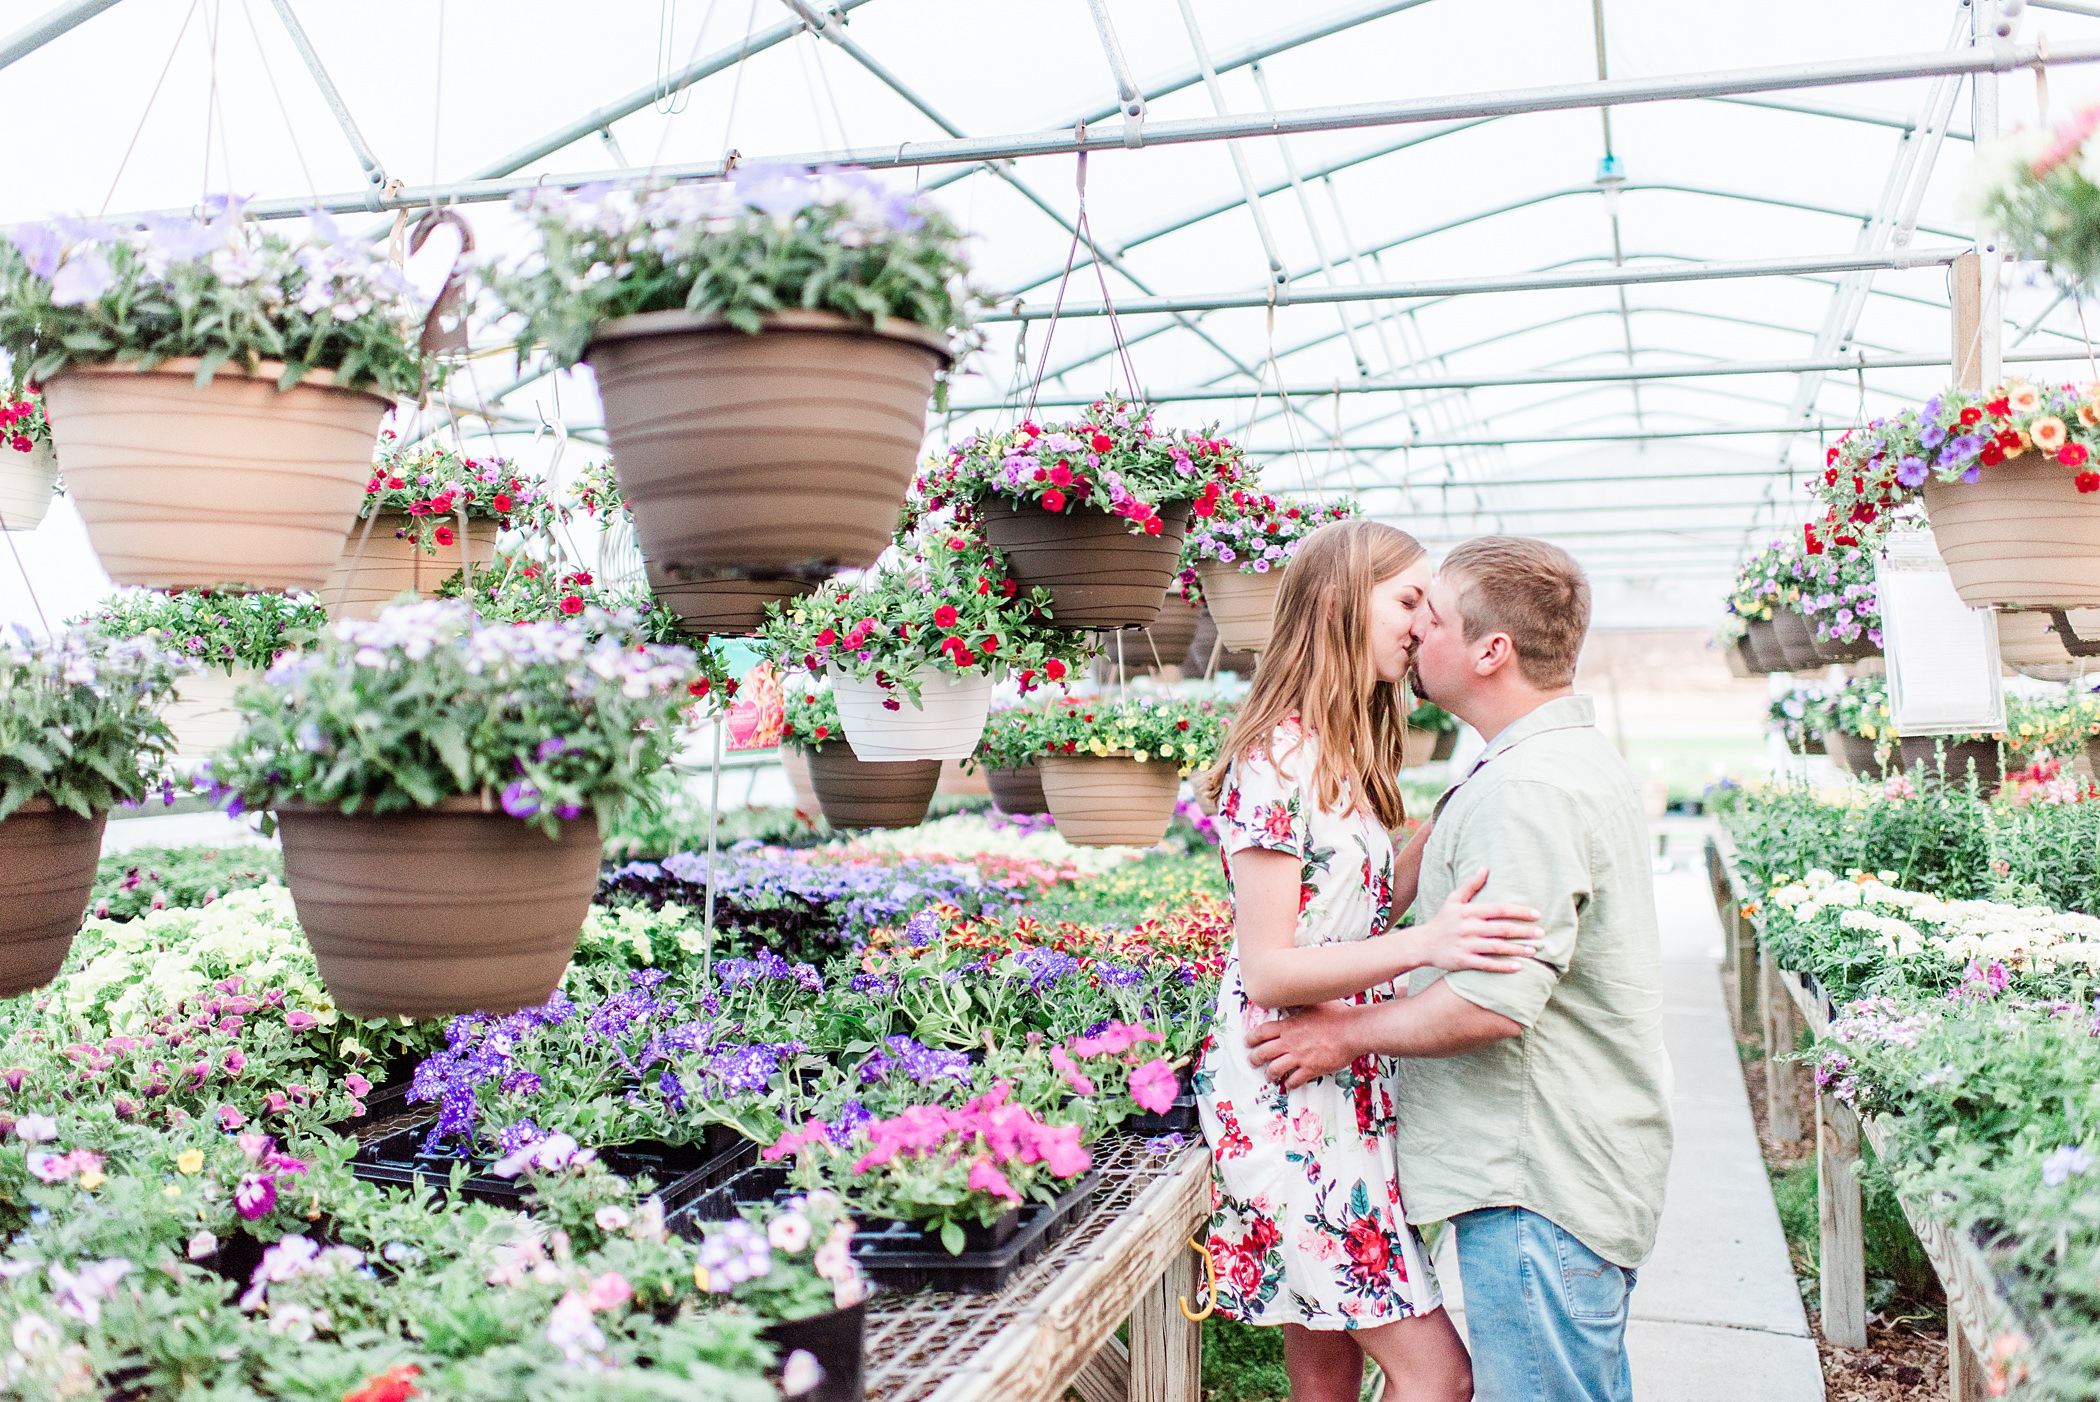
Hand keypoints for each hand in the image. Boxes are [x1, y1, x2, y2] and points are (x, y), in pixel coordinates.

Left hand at [1245, 1001, 1363, 1089]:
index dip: (1252, 1038)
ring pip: (1275, 1069)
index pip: (1262, 1032)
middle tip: (1252, 1061)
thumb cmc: (1336, 1015)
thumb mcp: (1312, 1004)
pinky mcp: (1311, 1068)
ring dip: (1269, 1074)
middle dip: (1254, 1058)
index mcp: (1289, 1026)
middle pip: (1263, 1053)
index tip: (1248, 1042)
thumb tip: (1290, 1000)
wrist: (1352, 1030)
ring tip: (1269, 1076)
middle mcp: (1290, 1042)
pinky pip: (1295, 1080)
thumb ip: (1298, 1005)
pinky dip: (1290, 1084)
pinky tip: (1289, 1084)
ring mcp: (1299, 1057)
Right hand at [1403, 867, 1542, 973]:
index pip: (1499, 909)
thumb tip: (1485, 868)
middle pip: (1501, 929)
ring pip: (1496, 947)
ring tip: (1534, 950)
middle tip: (1542, 934)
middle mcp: (1468, 927)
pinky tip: (1518, 967)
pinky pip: (1486, 964)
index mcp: (1469, 911)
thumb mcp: (1454, 900)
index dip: (1519, 911)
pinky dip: (1502, 966)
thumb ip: (1471, 885)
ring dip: (1517, 949)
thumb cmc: (1442, 921)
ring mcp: (1466, 945)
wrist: (1422, 944)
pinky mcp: (1463, 961)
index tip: (1537, 915)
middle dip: (1524, 931)